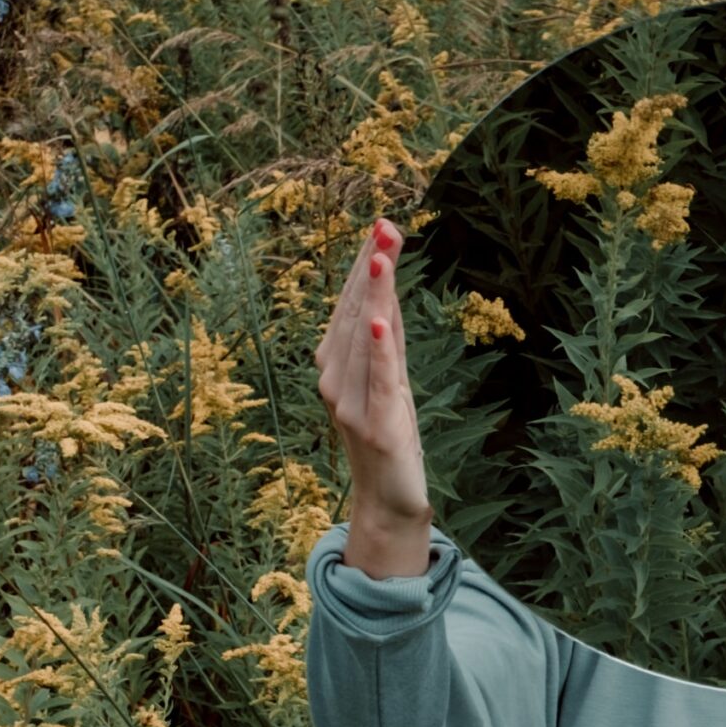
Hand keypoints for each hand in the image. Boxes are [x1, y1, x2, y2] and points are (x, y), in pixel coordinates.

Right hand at [316, 217, 432, 577]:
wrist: (387, 501)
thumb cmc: (389, 436)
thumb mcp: (390, 378)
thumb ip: (389, 335)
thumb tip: (389, 281)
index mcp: (336, 365)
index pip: (353, 305)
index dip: (367, 265)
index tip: (383, 226)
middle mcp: (335, 379)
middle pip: (356, 314)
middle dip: (372, 269)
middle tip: (386, 226)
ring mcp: (350, 404)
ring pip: (363, 339)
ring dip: (374, 297)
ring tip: (382, 258)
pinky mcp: (375, 425)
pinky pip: (377, 381)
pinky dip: (378, 351)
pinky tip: (382, 323)